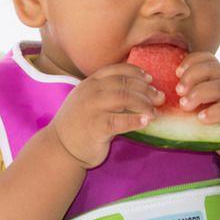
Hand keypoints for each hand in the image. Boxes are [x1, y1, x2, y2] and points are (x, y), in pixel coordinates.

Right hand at [48, 63, 163, 168]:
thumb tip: (137, 90)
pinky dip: (135, 120)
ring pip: (125, 98)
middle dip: (146, 89)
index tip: (149, 79)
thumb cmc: (78, 126)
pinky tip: (146, 122)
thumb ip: (106, 93)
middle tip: (159, 97)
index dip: (136, 72)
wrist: (59, 149)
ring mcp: (92, 108)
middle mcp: (91, 92)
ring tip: (154, 112)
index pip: (117, 70)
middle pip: (125, 83)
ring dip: (144, 104)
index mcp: (90, 83)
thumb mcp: (88, 102)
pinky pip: (120, 121)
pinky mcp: (96, 127)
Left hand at [175, 52, 219, 158]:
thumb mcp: (203, 104)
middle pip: (214, 70)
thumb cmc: (216, 121)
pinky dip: (215, 112)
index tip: (177, 72)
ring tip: (185, 105)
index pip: (208, 59)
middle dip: (193, 77)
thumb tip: (160, 92)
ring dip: (200, 93)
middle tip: (178, 91)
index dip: (192, 62)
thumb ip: (191, 94)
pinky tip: (201, 117)